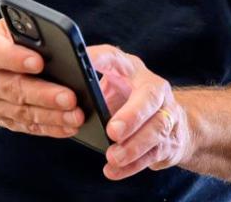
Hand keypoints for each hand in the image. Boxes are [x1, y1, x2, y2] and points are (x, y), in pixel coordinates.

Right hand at [0, 19, 84, 136]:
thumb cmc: (10, 39)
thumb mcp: (19, 25)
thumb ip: (42, 34)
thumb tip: (84, 52)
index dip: (17, 58)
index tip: (38, 62)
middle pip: (13, 88)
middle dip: (44, 94)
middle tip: (70, 98)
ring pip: (21, 112)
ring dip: (51, 116)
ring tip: (76, 116)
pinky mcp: (1, 118)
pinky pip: (26, 126)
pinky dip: (50, 127)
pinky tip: (68, 126)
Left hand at [90, 45, 192, 180]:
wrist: (171, 122)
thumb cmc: (127, 101)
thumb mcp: (111, 88)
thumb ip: (91, 91)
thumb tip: (59, 100)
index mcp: (132, 69)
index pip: (116, 59)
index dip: (101, 59)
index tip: (84, 63)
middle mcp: (154, 87)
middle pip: (149, 98)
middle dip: (132, 115)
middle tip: (112, 131)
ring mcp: (167, 113)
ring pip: (156, 128)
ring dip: (134, 145)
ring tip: (113, 157)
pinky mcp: (170, 140)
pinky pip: (153, 154)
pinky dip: (132, 165)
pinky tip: (114, 170)